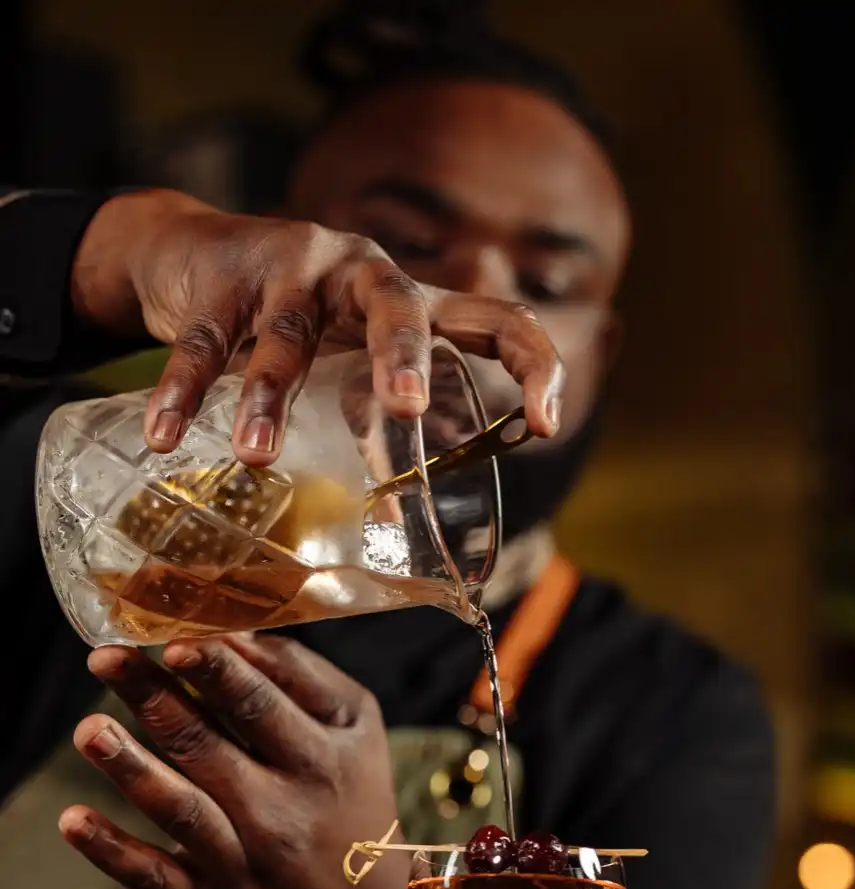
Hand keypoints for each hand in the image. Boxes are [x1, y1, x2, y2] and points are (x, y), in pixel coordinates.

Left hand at [57, 635, 411, 888]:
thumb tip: (231, 631)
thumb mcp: (355, 730)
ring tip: (89, 729)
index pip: (261, 707)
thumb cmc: (351, 798)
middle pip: (208, 748)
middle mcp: (281, 814)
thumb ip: (301, 676)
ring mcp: (242, 863)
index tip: (175, 639)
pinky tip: (74, 820)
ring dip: (131, 769)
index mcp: (319, 761)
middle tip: (107, 658)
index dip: (216, 672)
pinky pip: (155, 879)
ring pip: (181, 812)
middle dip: (155, 699)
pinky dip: (113, 853)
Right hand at [69, 189, 563, 464]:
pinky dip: (185, 392)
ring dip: (268, 398)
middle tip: (406, 408)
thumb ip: (374, 429)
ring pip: (287, 336)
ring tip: (257, 456)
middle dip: (402, 357)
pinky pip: (204, 342)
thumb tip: (392, 525)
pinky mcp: (223, 277)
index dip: (533, 364)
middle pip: (398, 308)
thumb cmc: (295, 326)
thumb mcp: (345, 369)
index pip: (496, 318)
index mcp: (413, 302)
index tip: (547, 424)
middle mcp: (363, 274)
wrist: (193, 255)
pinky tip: (166, 434)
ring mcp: (291, 268)